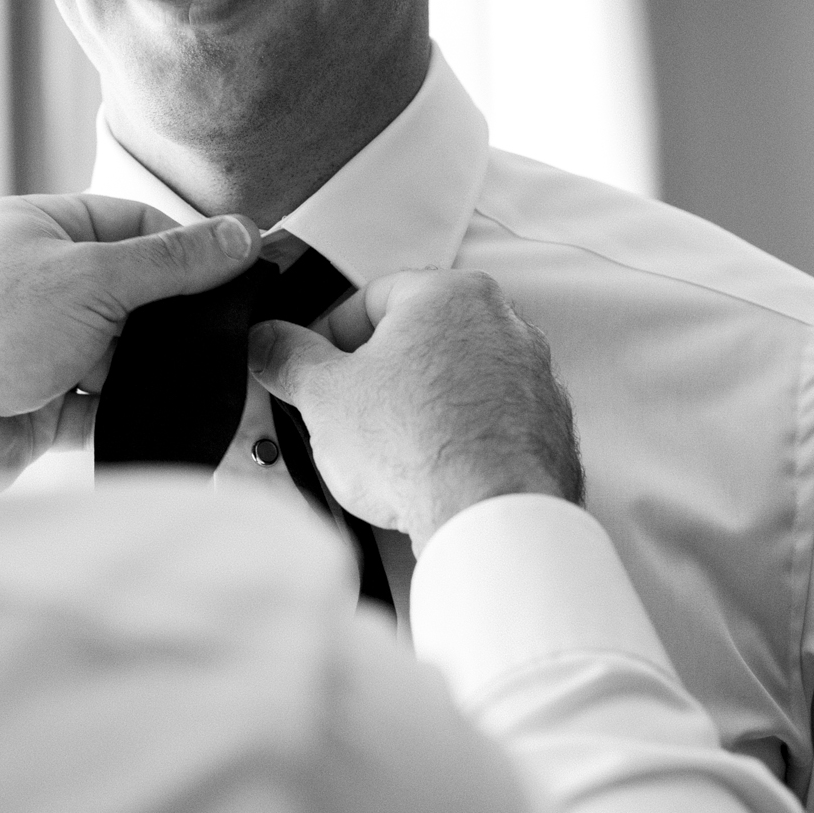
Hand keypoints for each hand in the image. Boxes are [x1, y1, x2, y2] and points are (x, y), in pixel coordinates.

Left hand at [0, 195, 259, 472]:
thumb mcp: (91, 279)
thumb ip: (171, 262)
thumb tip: (240, 234)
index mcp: (44, 229)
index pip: (135, 224)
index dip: (187, 248)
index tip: (238, 272)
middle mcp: (42, 282)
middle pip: (134, 292)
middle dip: (169, 318)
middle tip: (221, 335)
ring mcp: (42, 343)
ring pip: (122, 351)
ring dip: (147, 368)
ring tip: (187, 379)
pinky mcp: (43, 400)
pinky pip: (102, 402)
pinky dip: (126, 410)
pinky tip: (155, 415)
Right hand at [249, 269, 582, 550]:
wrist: (489, 518)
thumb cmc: (419, 448)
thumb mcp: (323, 395)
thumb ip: (286, 356)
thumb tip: (267, 341)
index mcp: (450, 294)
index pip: (370, 297)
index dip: (329, 338)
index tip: (317, 370)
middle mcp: (503, 323)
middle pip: (416, 337)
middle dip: (378, 374)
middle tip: (349, 412)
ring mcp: (532, 376)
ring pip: (454, 378)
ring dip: (418, 405)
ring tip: (389, 449)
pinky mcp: (547, 425)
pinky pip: (488, 419)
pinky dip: (459, 435)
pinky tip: (430, 468)